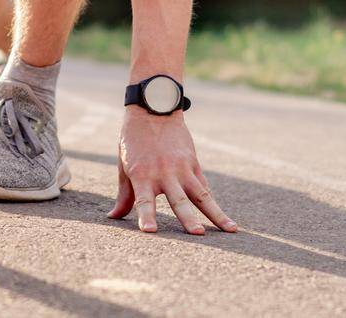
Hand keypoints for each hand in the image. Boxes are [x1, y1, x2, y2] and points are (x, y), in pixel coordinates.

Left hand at [108, 108, 236, 233]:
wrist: (153, 110)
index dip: (146, 215)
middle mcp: (164, 173)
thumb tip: (114, 217)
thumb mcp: (125, 165)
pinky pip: (204, 186)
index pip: (144, 200)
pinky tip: (225, 219)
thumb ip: (125, 194)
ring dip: (216, 213)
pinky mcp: (193, 163)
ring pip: (202, 195)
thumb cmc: (134, 141)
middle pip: (179, 200)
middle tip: (198, 234)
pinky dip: (213, 202)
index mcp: (142, 174)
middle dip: (188, 219)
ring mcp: (182, 168)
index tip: (150, 231)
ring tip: (230, 229)